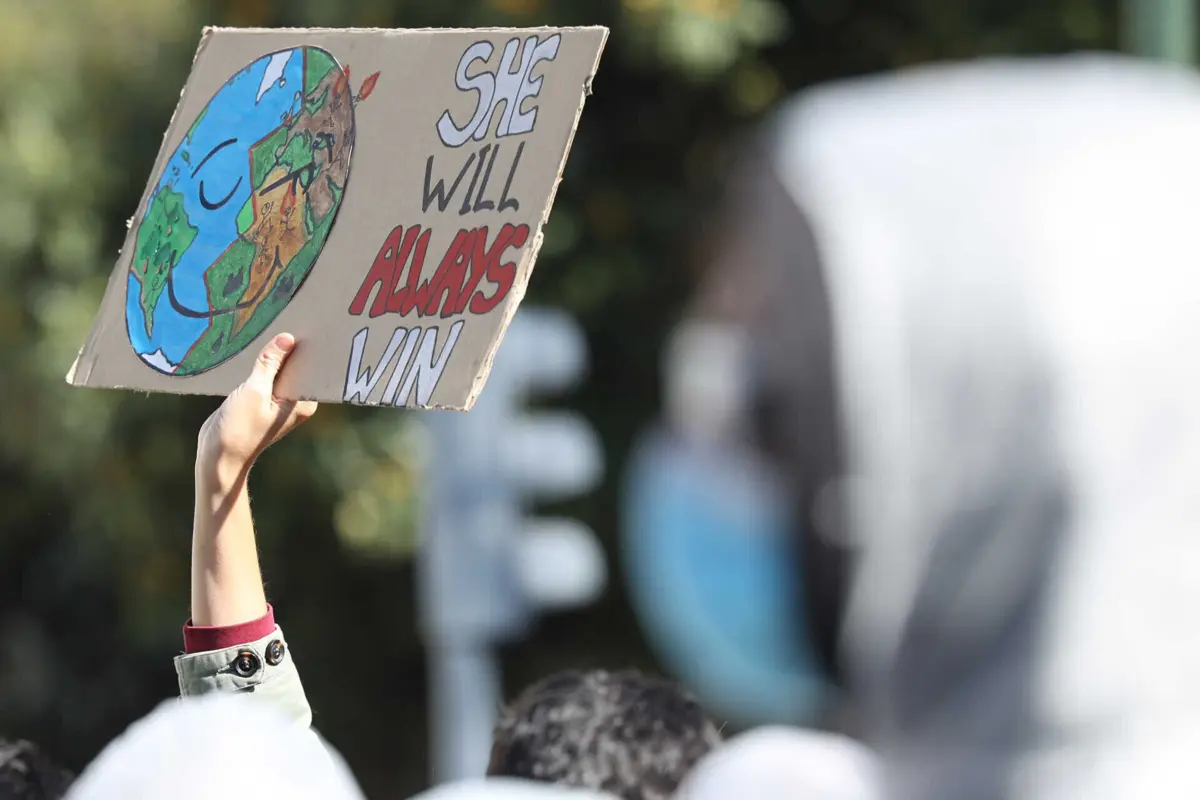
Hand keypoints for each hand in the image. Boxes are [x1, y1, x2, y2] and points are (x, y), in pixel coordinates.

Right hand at [196, 333, 317, 487]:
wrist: (218, 455)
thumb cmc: (239, 429)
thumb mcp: (254, 391)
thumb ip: (269, 364)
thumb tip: (287, 338)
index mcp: (303, 402)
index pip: (311, 368)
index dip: (309, 346)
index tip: (310, 321)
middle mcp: (296, 401)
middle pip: (295, 366)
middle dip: (290, 347)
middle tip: (289, 314)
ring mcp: (279, 400)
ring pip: (278, 369)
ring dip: (272, 354)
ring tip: (271, 324)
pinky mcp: (262, 399)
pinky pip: (265, 375)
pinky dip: (260, 364)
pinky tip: (256, 347)